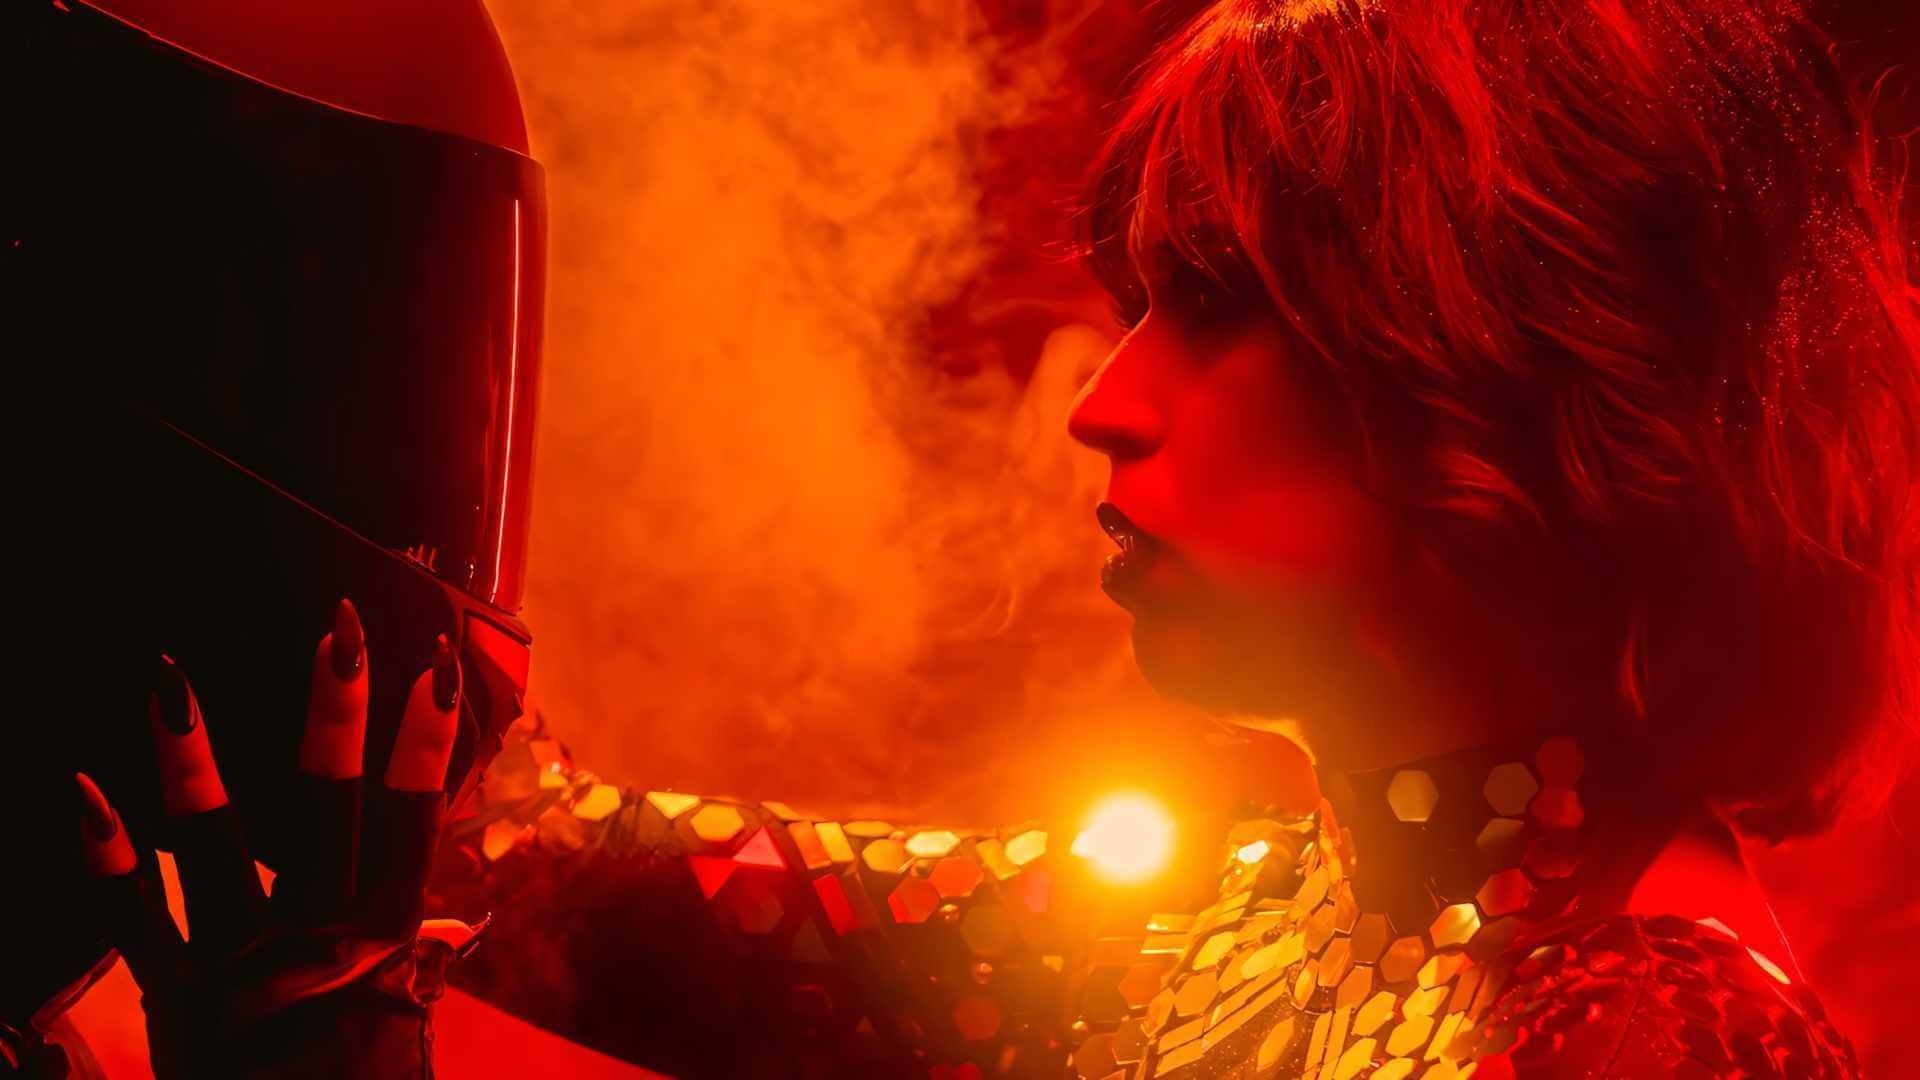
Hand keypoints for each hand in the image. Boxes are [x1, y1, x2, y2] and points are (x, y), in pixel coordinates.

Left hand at [75, 601, 471, 1079]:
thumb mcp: (401, 1025)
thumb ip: (418, 966)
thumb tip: (448, 926)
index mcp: (388, 938)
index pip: (410, 819)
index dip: (422, 741)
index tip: (430, 662)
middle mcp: (325, 943)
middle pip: (328, 809)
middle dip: (335, 718)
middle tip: (335, 634)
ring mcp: (246, 969)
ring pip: (218, 846)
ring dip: (191, 761)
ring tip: (169, 682)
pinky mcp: (179, 1004)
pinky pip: (134, 922)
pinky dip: (106, 857)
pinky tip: (82, 790)